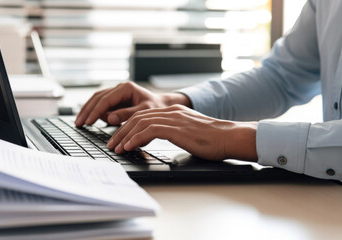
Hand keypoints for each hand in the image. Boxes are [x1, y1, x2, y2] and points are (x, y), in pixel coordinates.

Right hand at [75, 81, 190, 126]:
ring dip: (88, 111)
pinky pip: (102, 105)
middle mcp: (119, 88)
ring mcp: (116, 93)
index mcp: (125, 88)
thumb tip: (110, 118)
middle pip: (97, 98)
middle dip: (87, 111)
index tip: (88, 122)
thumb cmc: (156, 108)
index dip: (95, 111)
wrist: (162, 105)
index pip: (105, 100)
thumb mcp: (144, 112)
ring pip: (96, 100)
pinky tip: (91, 120)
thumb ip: (127, 114)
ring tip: (81, 122)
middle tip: (78, 123)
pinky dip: (95, 112)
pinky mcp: (116, 100)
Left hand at [107, 105, 257, 161]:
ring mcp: (173, 118)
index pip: (143, 115)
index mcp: (173, 111)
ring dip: (125, 136)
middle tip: (112, 144)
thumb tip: (157, 140)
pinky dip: (136, 138)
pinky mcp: (176, 128)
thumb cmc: (212, 140)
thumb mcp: (188, 132)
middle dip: (121, 131)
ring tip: (117, 148)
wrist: (229, 137)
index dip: (128, 127)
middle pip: (137, 118)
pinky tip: (129, 146)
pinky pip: (149, 131)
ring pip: (140, 123)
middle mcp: (171, 112)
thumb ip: (173, 132)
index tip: (119, 139)